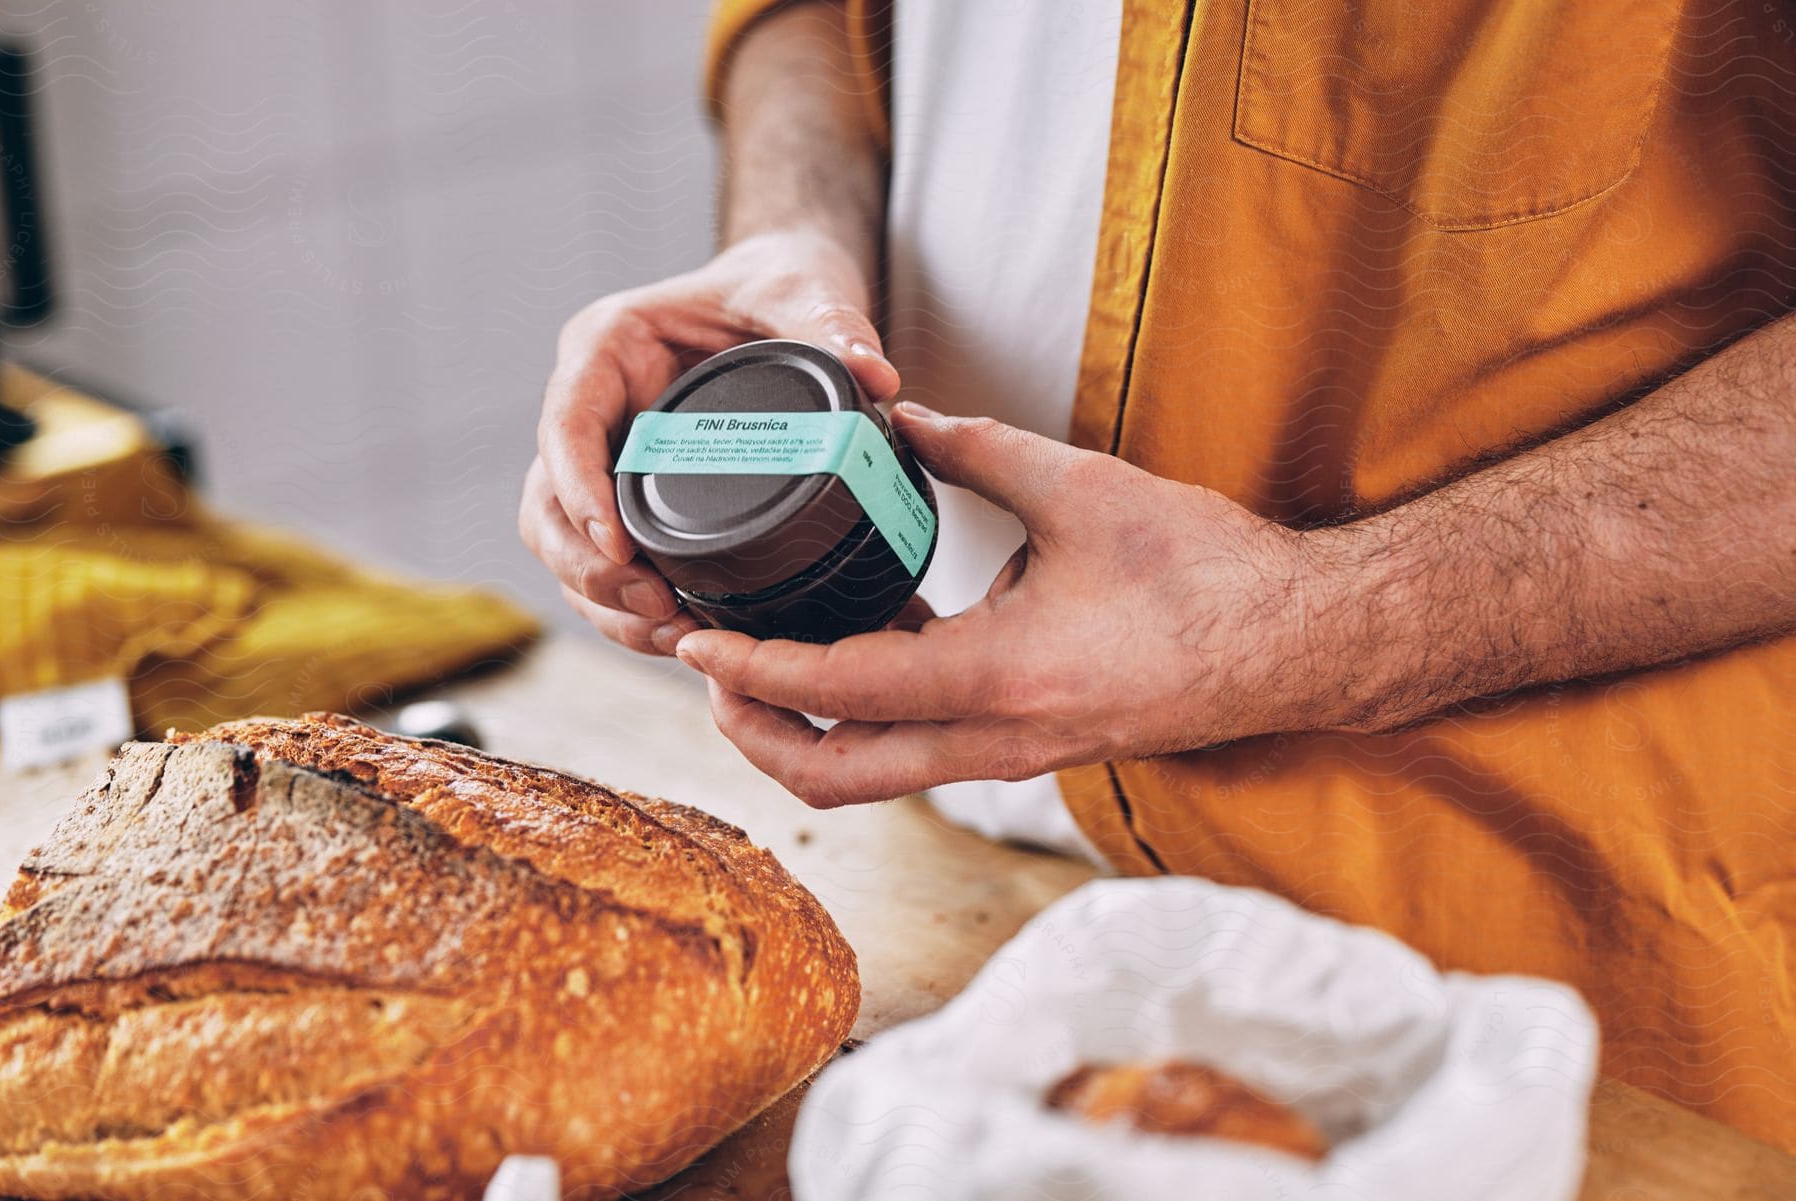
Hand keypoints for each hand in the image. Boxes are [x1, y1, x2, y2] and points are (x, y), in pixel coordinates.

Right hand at [521, 230, 900, 654]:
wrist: (784, 294)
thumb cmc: (778, 282)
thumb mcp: (804, 290)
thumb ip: (832, 323)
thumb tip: (876, 376)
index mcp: (608, 349)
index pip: (566, 427)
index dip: (578, 491)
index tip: (617, 548)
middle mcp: (594, 408)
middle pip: (547, 504)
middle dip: (589, 569)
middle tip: (656, 608)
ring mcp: (607, 459)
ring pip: (568, 548)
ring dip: (606, 602)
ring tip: (672, 636)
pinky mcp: (636, 500)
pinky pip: (611, 565)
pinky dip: (632, 608)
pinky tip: (681, 637)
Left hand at [675, 405, 1338, 806]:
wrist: (1293, 642)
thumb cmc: (1204, 571)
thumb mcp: (1080, 488)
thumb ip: (974, 448)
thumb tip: (897, 416)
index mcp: (1002, 676)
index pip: (840, 690)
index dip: (753, 671)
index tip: (694, 643)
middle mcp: (999, 740)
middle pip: (837, 778)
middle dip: (755, 737)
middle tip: (708, 675)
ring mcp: (1016, 758)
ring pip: (876, 779)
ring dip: (806, 735)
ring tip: (760, 667)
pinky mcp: (1032, 751)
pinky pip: (923, 754)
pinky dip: (868, 721)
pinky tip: (859, 651)